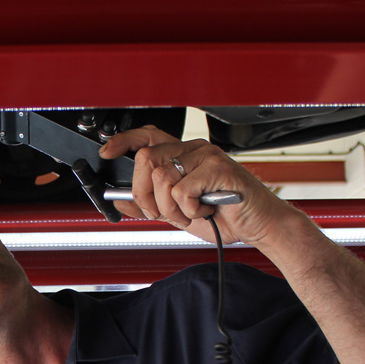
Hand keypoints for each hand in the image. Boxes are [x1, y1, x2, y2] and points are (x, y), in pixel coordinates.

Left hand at [98, 125, 298, 246]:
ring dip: (171, 209)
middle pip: (146, 159)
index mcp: (183, 155)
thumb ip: (150, 204)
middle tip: (161, 212)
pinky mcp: (218, 168)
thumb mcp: (177, 213)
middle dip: (146, 194)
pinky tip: (205, 211)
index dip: (123, 142)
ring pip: (162, 178)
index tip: (106, 153)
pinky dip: (189, 211)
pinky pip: (182, 191)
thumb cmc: (224, 217)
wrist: (257, 227)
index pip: (146, 136)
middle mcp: (193, 150)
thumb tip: (118, 200)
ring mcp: (206, 156)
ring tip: (191, 213)